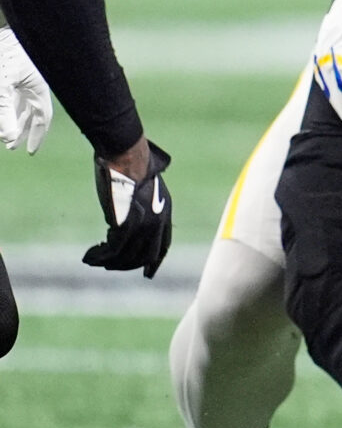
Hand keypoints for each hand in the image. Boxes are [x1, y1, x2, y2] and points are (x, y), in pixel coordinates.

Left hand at [0, 29, 52, 153]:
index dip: (36, 137)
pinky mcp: (16, 70)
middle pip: (32, 113)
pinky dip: (10, 104)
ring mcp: (26, 77)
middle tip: (12, 145)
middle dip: (22, 130)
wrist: (12, 30)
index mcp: (39, 89)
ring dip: (15, 117)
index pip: (43, 119)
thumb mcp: (3, 85)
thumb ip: (4, 111)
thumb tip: (8, 137)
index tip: (29, 151)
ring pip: (23, 102)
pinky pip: (16, 92)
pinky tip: (5, 107)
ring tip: (6, 130)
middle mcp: (35, 84)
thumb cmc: (6, 55)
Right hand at [84, 140, 171, 277]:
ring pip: (127, 255)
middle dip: (127, 265)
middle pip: (145, 255)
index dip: (154, 261)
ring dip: (110, 262)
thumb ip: (139, 209)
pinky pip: (113, 248)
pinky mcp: (126, 222)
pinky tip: (90, 255)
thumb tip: (124, 225)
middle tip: (109, 266)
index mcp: (165, 212)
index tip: (147, 273)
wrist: (126, 154)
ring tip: (94, 260)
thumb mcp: (143, 190)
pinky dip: (100, 255)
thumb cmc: (130, 166)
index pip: (163, 246)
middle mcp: (158, 221)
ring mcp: (143, 223)